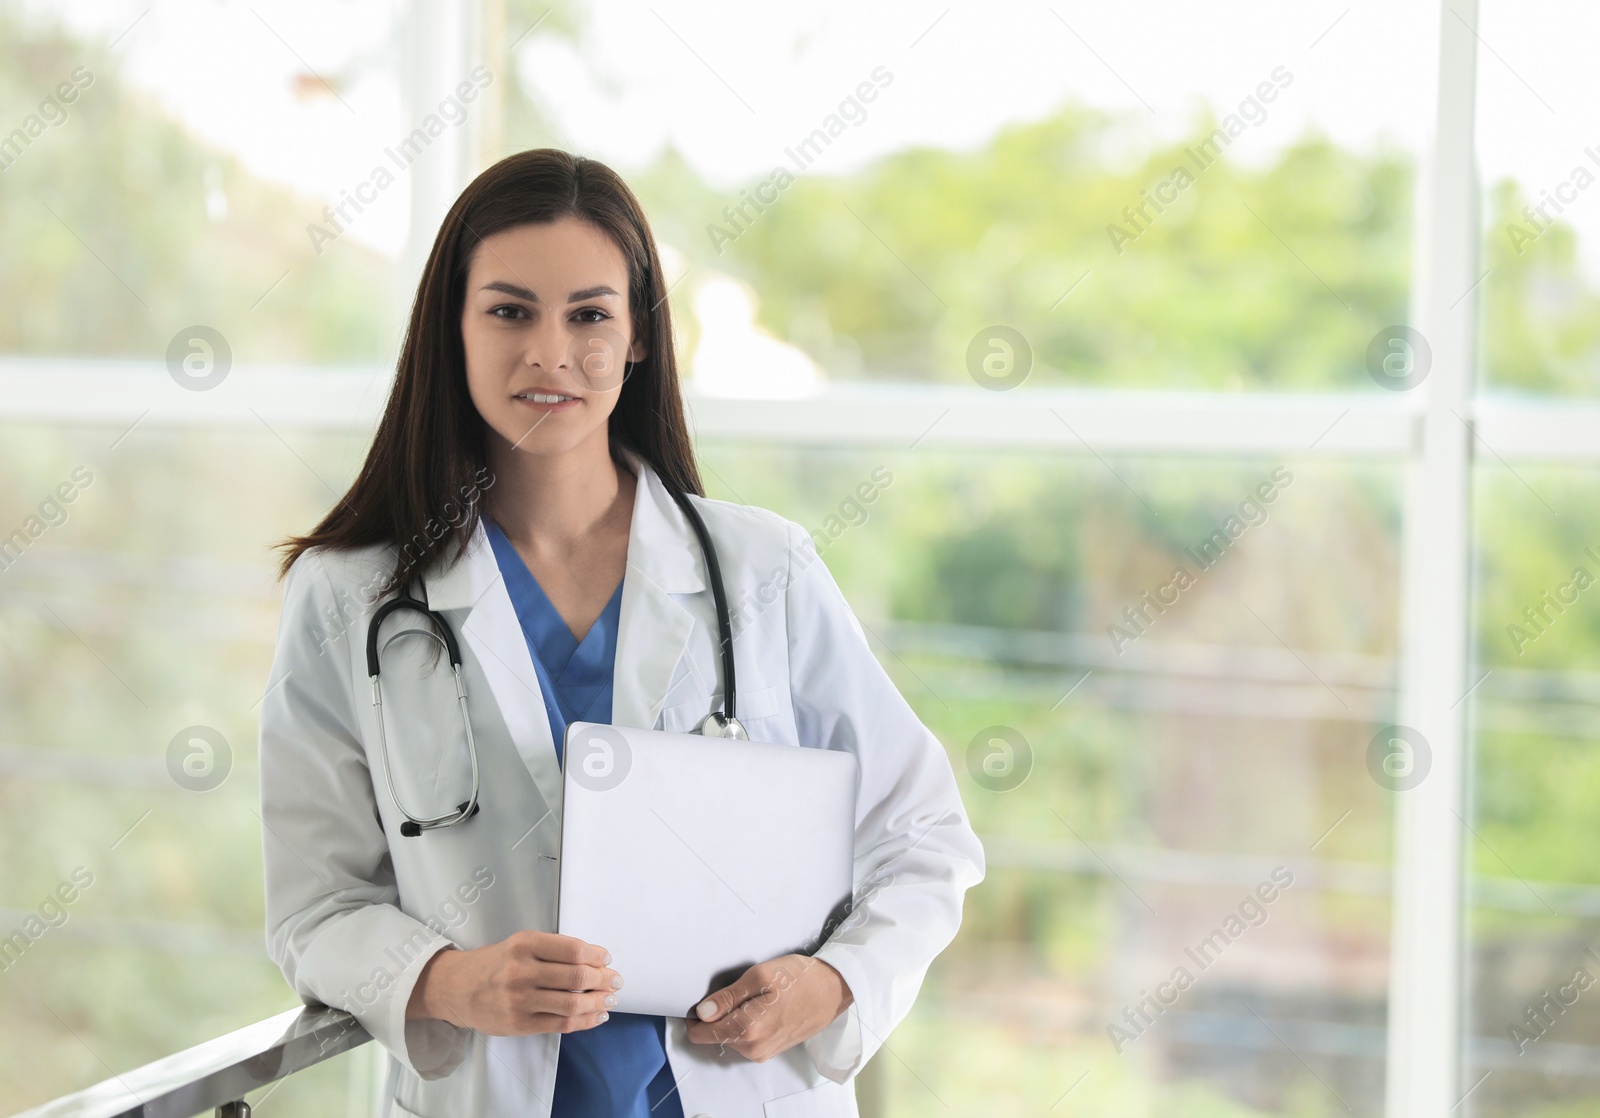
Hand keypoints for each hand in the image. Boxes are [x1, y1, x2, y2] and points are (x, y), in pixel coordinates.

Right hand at [406, 930, 623, 1035]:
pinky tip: (596, 1015)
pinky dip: (585, 1021)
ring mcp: (520, 1000)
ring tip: (610, 1000)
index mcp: (525, 944)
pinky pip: (561, 1024)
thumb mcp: (520, 944)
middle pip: (577, 976)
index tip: (607, 960)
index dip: (597, 956)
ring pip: (572, 1003)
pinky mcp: (519, 1024)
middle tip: (616, 981)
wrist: (456, 988)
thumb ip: (554, 950)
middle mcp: (522, 971)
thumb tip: (597, 960)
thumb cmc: (496, 963)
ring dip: (598, 1001)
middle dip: (603, 979)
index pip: (573, 949)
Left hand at [684, 954, 852, 1061]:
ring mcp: (762, 1053)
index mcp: (747, 1030)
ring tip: (756, 996)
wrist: (835, 990)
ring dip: (734, 1018)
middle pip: (715, 1034)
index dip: (697, 1014)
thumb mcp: (760, 976)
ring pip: (730, 1037)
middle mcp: (752, 1049)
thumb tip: (701, 1012)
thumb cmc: (800, 978)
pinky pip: (745, 1040)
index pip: (701, 1033)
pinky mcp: (770, 1051)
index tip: (705, 997)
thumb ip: (727, 997)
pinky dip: (746, 1024)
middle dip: (719, 1014)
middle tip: (741, 990)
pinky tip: (763, 1006)